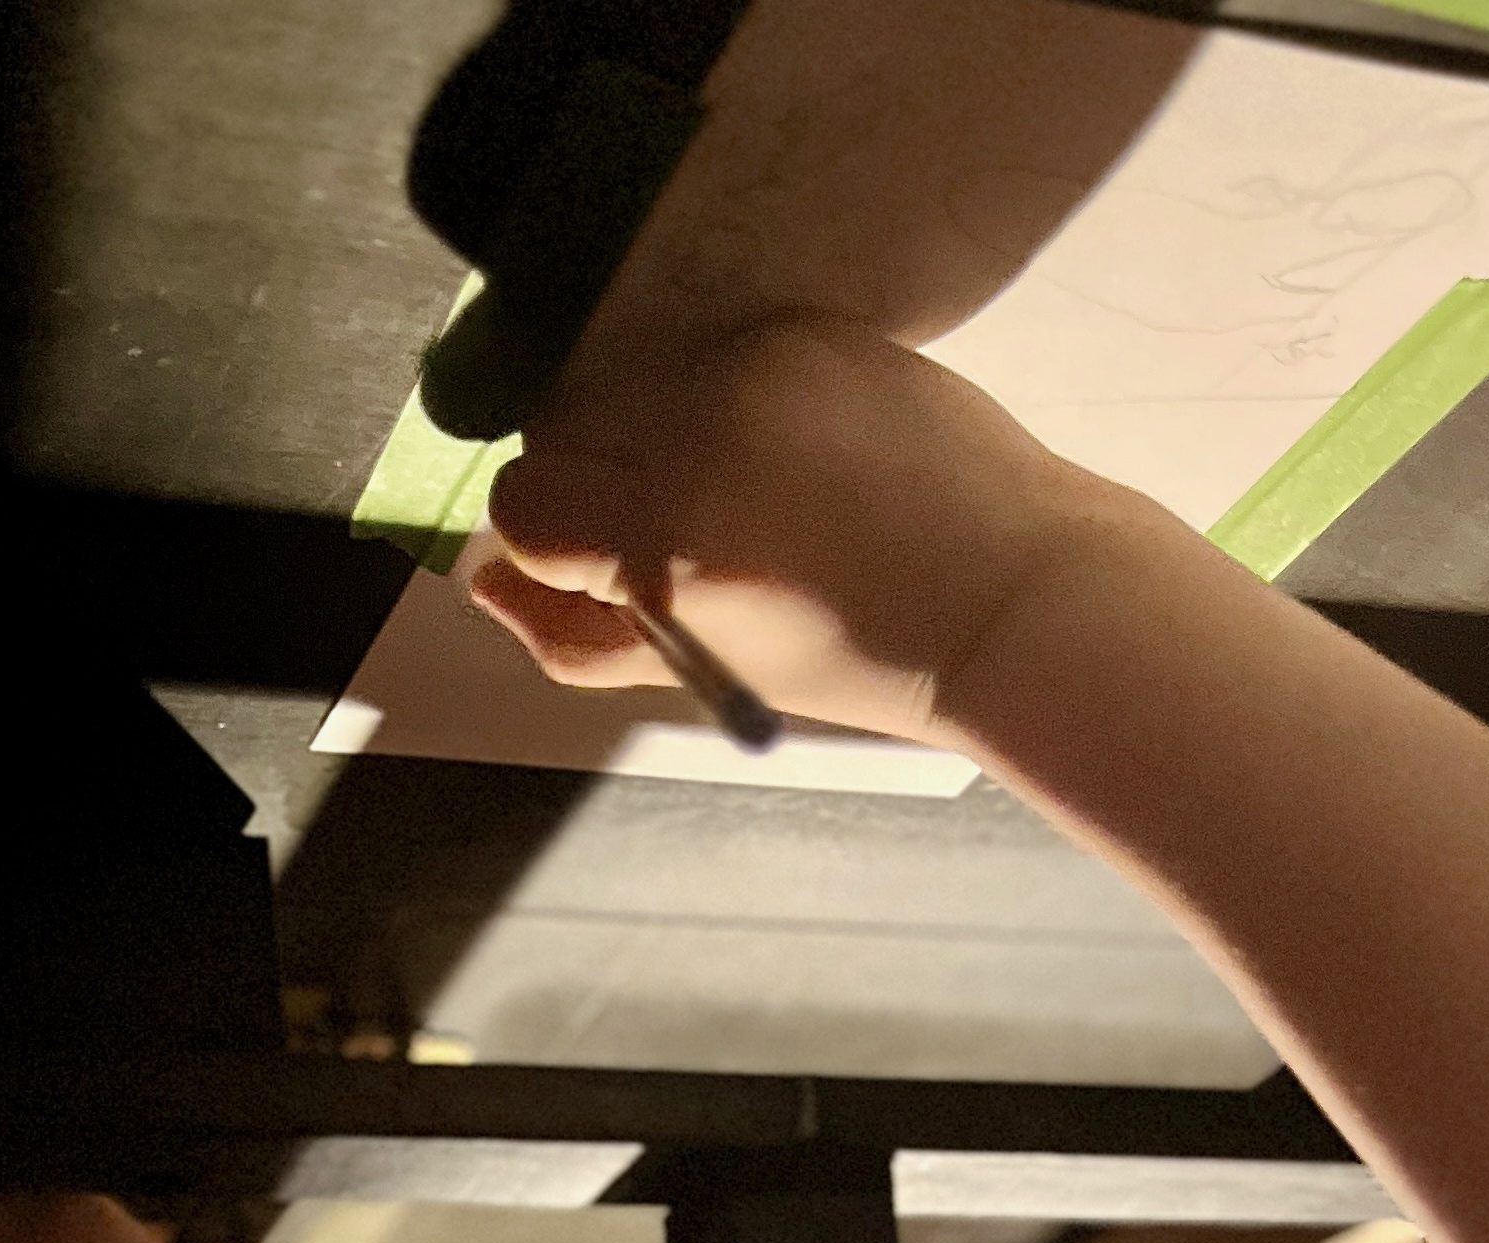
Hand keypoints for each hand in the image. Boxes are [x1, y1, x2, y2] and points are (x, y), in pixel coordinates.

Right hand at [474, 316, 1140, 750]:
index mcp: (663, 548)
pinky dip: (732, 396)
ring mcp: (754, 374)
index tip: (601, 560)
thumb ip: (578, 634)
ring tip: (754, 490)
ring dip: (665, 431)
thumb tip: (483, 583)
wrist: (1005, 590)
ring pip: (640, 383)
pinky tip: (799, 450)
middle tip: (687, 527)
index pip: (526, 504)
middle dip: (604, 480)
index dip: (553, 539)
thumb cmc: (854, 655)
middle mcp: (695, 444)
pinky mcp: (806, 331)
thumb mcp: (707, 665)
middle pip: (570, 431)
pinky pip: (718, 353)